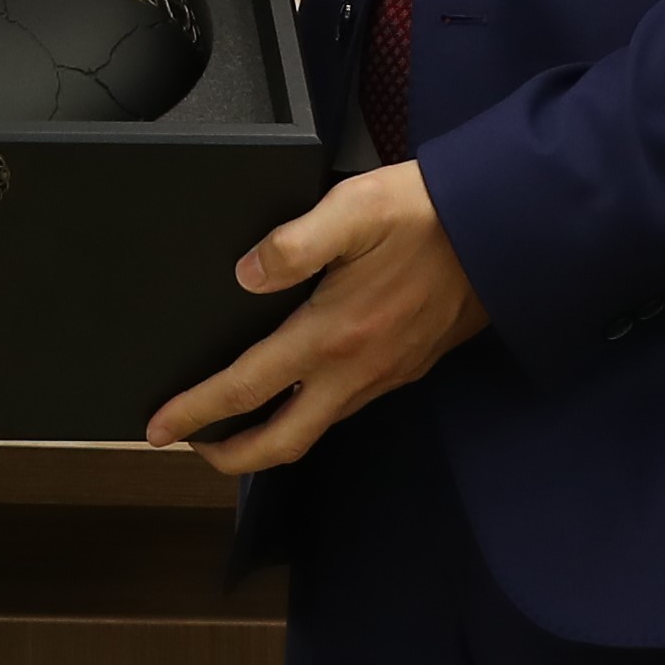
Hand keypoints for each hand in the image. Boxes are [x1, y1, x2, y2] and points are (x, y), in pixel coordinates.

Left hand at [143, 162, 490, 474]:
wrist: (506, 232)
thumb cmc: (427, 214)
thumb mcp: (353, 208)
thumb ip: (293, 244)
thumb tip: (245, 276)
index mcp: (331, 334)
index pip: (247, 388)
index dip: (196, 411)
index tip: (158, 427)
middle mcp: (355, 371)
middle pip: (282, 442)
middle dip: (231, 456)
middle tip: (193, 445)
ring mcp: (384, 376)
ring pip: (315, 429)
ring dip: (269, 437)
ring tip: (234, 421)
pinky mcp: (406, 369)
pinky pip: (344, 409)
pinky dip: (307, 414)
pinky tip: (298, 390)